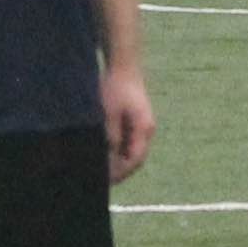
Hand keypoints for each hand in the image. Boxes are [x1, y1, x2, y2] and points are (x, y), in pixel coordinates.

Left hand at [100, 64, 156, 183]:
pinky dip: (118, 150)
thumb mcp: (109, 113)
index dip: (121, 173)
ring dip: (118, 161)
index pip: (135, 160)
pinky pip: (128, 142)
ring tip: (100, 169)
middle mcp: (146, 130)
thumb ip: (111, 136)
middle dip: (120, 170)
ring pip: (131, 151)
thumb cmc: (115, 87)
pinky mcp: (135, 120)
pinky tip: (103, 152)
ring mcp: (142, 125)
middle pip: (135, 158)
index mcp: (144, 129)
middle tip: (101, 180)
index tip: (106, 181)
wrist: (122, 65)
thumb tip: (109, 157)